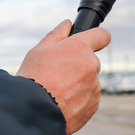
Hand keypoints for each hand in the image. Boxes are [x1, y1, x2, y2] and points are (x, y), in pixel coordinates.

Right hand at [17, 19, 110, 134]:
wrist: (32, 110)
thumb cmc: (33, 77)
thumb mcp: (39, 51)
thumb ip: (57, 35)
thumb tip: (67, 24)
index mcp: (80, 48)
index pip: (102, 36)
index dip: (96, 38)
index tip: (90, 43)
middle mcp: (92, 66)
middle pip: (88, 63)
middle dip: (77, 67)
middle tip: (55, 75)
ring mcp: (94, 87)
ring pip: (87, 82)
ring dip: (76, 85)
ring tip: (55, 93)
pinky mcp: (92, 106)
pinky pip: (87, 99)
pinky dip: (76, 101)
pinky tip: (59, 103)